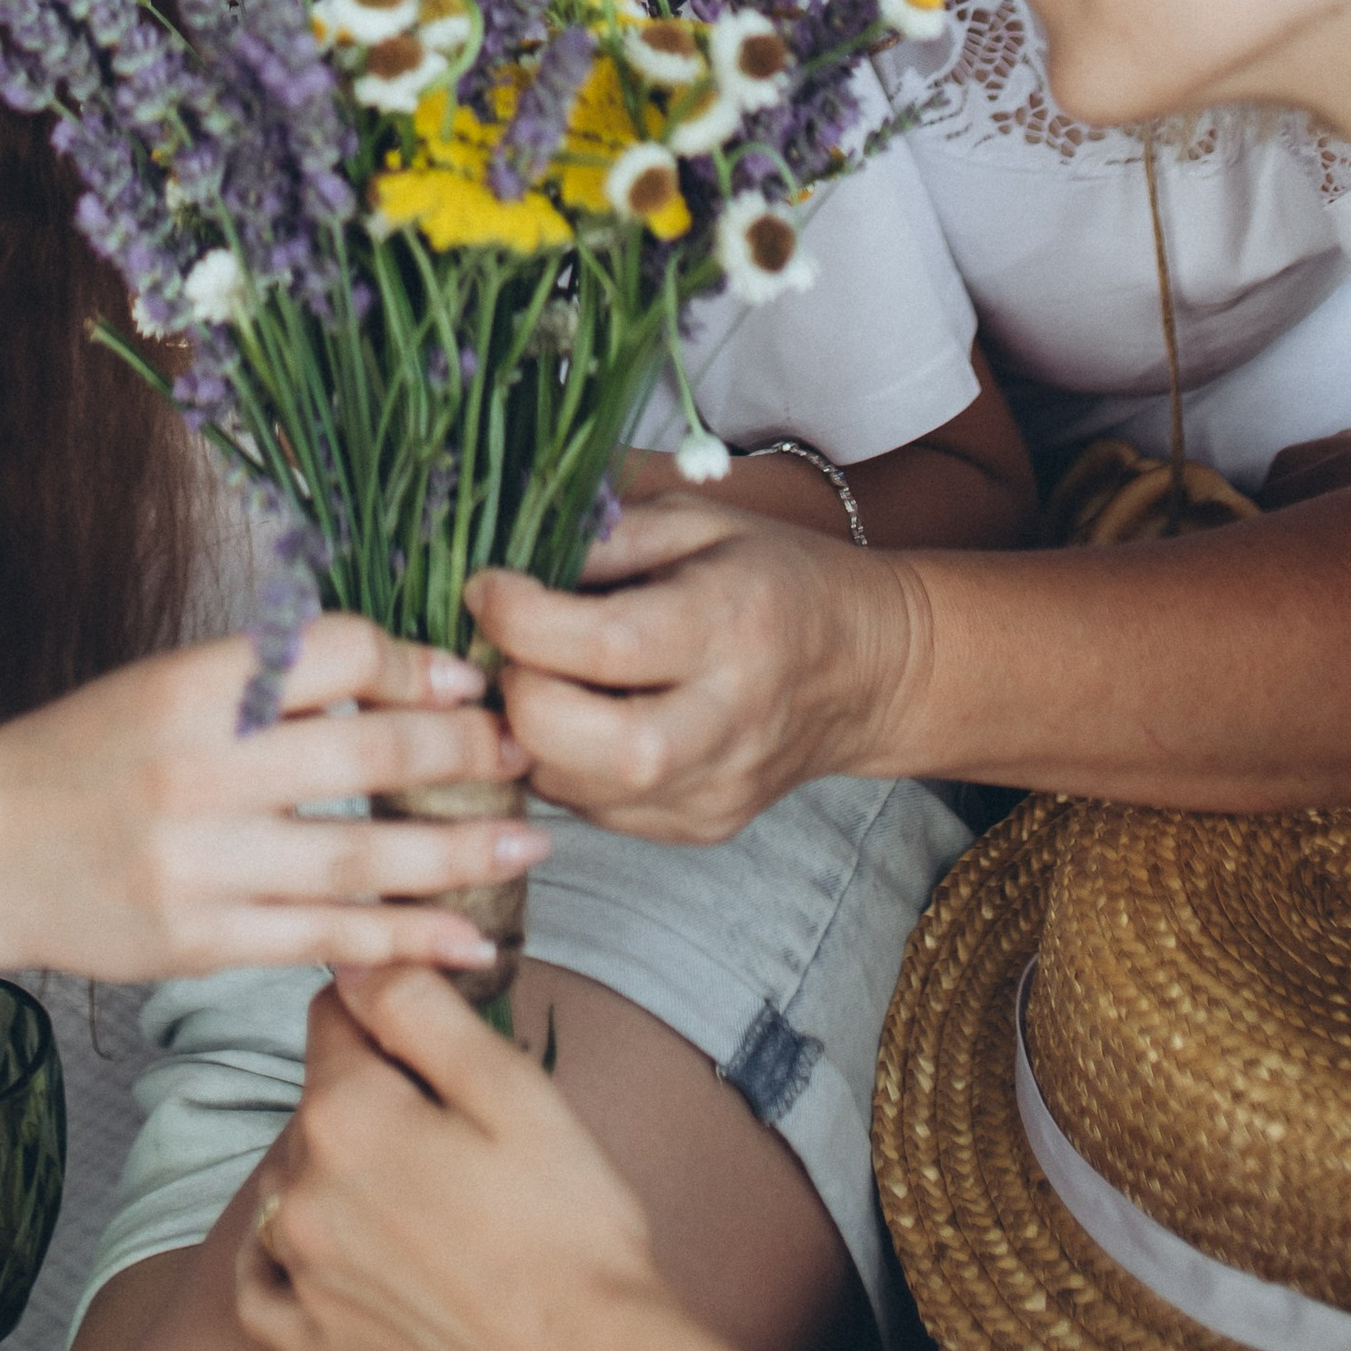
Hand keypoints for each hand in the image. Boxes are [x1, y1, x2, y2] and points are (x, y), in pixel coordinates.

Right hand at [0, 616, 545, 977]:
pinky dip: (400, 942)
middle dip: (461, 755)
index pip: (330, 654)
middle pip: (362, 759)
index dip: (409, 663)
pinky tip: (465, 942)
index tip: (464, 679)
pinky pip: (321, 943)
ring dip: (456, 857)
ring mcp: (196, 866)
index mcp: (189, 687)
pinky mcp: (197, 943)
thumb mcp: (166, 683)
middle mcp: (195, 771)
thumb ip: (267, 680)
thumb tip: (402, 675)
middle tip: (526, 754)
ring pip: (356, 863)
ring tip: (528, 847)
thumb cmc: (86, 752)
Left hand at [234, 965, 673, 1350]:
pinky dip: (284, 1259)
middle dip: (375, 1098)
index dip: (392, 1016)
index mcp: (347, 1115)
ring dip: (342, 1175)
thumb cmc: (569, 1233)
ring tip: (434, 1206)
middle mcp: (301, 1192)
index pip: (335, 1014)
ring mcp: (301, 1274)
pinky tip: (335, 1251)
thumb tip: (354, 956)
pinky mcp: (314, 1346)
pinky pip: (263, 1282)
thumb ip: (420, 1008)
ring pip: (297, 1181)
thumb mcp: (514, 1089)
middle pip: (321, 1100)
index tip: (440, 1045)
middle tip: (460, 1138)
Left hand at [466, 496, 919, 843]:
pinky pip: (591, 811)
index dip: (519, 617)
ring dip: (526, 734)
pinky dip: (561, 764)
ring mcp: (714, 790)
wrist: (865, 670)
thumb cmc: (773, 578)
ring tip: (537, 675)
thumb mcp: (698, 523)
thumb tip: (504, 555)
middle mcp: (727, 722)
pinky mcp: (698, 828)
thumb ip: (603, 535)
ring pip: (572, 790)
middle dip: (514, 692)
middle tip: (506, 645)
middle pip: (583, 744)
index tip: (485, 585)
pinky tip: (579, 714)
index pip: (605, 645)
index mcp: (732, 626)